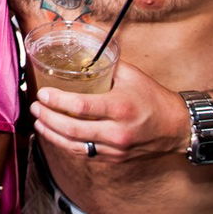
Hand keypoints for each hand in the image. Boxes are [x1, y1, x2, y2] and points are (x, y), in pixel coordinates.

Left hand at [28, 62, 190, 161]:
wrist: (177, 128)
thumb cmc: (153, 98)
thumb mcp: (131, 75)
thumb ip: (105, 65)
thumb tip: (81, 55)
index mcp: (120, 107)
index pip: (81, 107)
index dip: (57, 101)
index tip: (42, 94)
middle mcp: (116, 131)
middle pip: (72, 129)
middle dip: (47, 118)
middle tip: (35, 107)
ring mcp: (115, 148)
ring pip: (74, 146)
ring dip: (51, 134)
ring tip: (39, 122)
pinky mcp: (114, 158)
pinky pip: (84, 153)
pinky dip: (66, 144)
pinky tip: (55, 135)